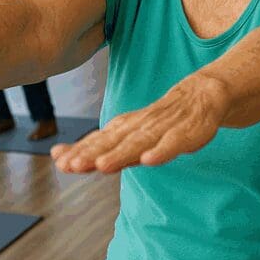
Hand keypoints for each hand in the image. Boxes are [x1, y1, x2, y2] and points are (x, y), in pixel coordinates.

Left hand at [51, 75, 228, 173]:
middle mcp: (141, 126)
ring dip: (121, 153)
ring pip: (140, 141)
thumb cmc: (159, 119)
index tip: (61, 162)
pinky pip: (175, 142)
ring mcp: (165, 128)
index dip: (81, 151)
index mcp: (125, 127)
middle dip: (93, 153)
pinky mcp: (189, 131)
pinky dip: (162, 150)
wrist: (202, 93)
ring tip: (102, 165)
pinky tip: (150, 160)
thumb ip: (96, 147)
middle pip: (115, 141)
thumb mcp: (128, 133)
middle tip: (72, 166)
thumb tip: (57, 156)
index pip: (100, 140)